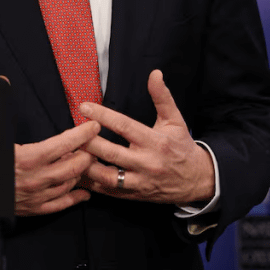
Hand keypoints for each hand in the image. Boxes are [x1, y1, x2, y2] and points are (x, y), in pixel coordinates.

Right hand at [0, 120, 100, 219]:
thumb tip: (2, 81)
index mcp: (28, 158)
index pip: (64, 145)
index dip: (82, 135)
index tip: (93, 126)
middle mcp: (36, 179)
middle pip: (74, 166)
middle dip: (88, 153)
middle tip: (95, 143)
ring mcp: (37, 196)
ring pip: (70, 184)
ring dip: (83, 173)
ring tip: (89, 162)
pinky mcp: (34, 209)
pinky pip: (61, 205)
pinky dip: (75, 198)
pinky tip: (84, 193)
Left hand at [79, 70, 213, 204]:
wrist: (197, 180)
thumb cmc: (182, 146)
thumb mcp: (175, 120)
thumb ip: (162, 97)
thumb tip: (154, 73)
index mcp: (155, 142)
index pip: (124, 126)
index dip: (102, 116)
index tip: (84, 107)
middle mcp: (147, 163)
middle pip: (112, 153)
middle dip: (89, 142)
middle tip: (72, 132)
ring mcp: (141, 182)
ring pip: (108, 177)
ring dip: (87, 166)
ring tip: (71, 154)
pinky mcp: (136, 195)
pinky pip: (111, 192)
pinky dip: (93, 185)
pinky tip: (79, 174)